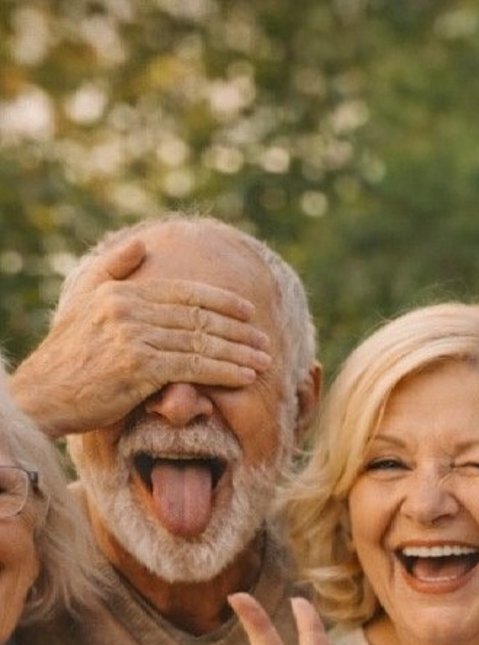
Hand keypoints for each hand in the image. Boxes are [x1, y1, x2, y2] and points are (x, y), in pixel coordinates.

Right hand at [12, 239, 272, 437]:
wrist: (42, 395)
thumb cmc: (68, 353)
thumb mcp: (83, 301)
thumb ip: (112, 269)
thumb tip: (142, 245)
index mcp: (121, 291)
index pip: (185, 292)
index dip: (221, 301)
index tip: (248, 311)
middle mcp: (128, 309)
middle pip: (198, 318)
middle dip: (238, 331)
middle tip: (265, 341)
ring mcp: (133, 337)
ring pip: (201, 343)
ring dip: (238, 354)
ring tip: (264, 362)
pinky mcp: (138, 367)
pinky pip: (193, 367)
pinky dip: (223, 372)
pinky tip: (244, 378)